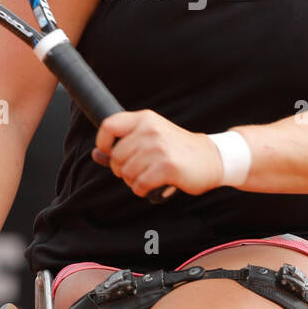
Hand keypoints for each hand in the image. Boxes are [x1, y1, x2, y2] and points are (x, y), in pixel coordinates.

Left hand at [91, 109, 224, 197]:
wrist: (211, 158)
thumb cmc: (177, 150)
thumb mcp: (151, 138)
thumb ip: (123, 144)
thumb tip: (96, 154)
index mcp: (145, 118)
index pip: (108, 126)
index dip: (104, 144)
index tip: (112, 153)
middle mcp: (150, 129)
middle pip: (115, 156)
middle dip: (122, 170)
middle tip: (139, 171)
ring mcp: (158, 147)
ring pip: (126, 173)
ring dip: (134, 181)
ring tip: (149, 177)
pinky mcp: (167, 166)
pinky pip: (139, 185)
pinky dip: (143, 190)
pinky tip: (155, 185)